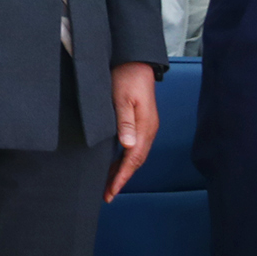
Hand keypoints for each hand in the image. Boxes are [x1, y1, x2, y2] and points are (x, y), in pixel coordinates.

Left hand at [105, 62, 159, 200]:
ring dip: (123, 170)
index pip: (133, 159)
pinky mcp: (142, 121)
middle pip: (135, 161)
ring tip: (109, 183)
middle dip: (121, 178)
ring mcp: (146, 126)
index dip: (121, 177)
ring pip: (135, 155)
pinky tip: (115, 162)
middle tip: (107, 194)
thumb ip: (124, 121)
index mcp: (145, 127)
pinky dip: (124, 158)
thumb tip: (128, 146)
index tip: (111, 192)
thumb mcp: (121, 98)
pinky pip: (134, 146)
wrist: (136, 61)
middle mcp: (148, 130)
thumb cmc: (126, 77)